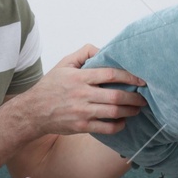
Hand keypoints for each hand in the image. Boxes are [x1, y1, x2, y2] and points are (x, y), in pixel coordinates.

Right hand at [18, 45, 147, 136]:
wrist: (33, 112)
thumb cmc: (50, 87)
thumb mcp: (64, 64)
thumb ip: (84, 53)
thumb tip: (104, 49)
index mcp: (79, 77)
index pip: (110, 74)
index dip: (129, 76)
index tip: (141, 80)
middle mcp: (82, 94)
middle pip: (116, 95)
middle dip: (134, 97)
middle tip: (144, 97)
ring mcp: (82, 112)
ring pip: (113, 112)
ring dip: (130, 111)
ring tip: (137, 109)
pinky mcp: (81, 126)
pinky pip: (106, 128)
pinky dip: (118, 125)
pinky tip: (122, 121)